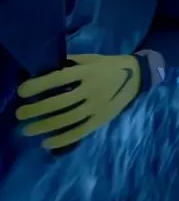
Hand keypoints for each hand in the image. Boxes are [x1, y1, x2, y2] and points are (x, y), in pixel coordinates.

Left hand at [15, 53, 141, 149]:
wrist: (137, 76)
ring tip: (29, 130)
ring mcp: (97, 106)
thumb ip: (71, 63)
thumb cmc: (109, 65)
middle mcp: (91, 88)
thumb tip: (45, 69)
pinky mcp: (102, 119)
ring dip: (46, 126)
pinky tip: (47, 142)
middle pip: (60, 101)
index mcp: (87, 71)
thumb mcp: (90, 58)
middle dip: (37, 109)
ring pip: (68, 119)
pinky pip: (80, 131)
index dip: (38, 85)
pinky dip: (63, 138)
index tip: (21, 91)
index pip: (58, 78)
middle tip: (20, 114)